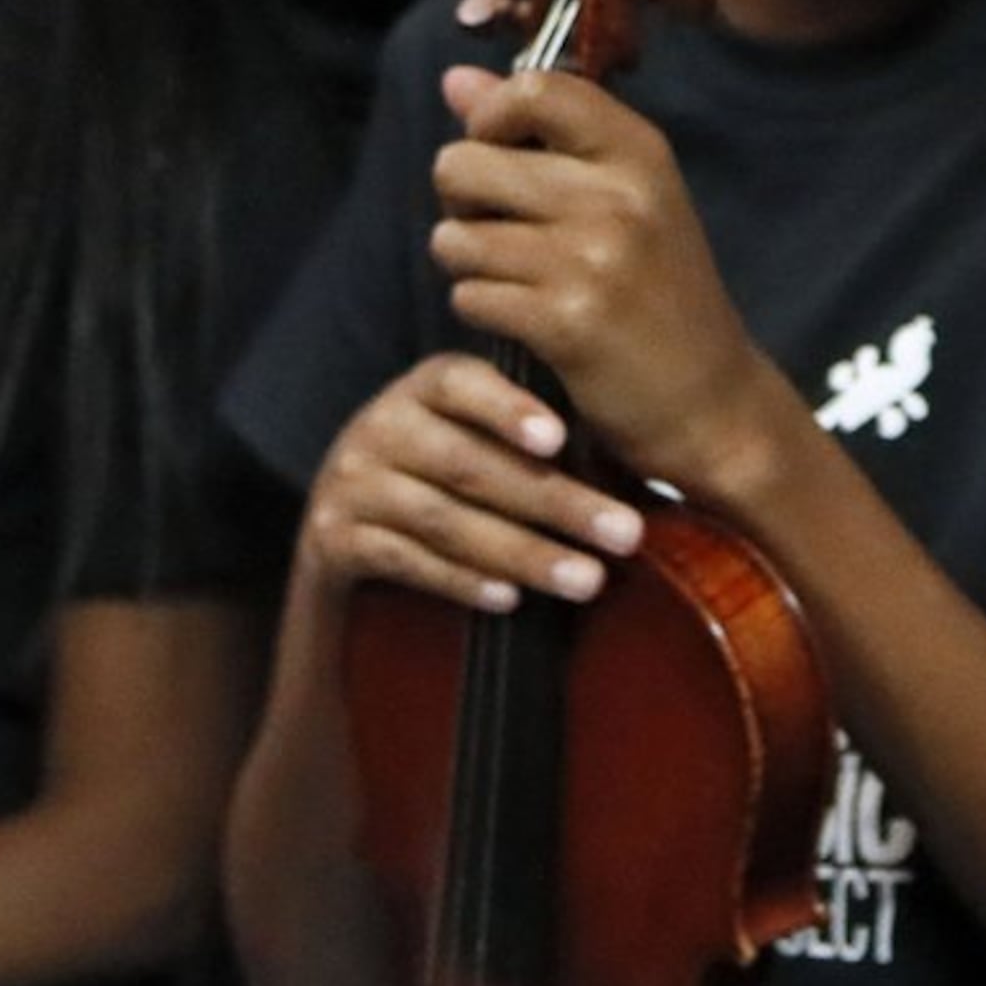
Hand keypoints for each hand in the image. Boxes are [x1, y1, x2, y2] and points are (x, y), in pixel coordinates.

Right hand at [302, 351, 646, 618]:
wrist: (349, 529)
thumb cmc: (457, 475)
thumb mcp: (492, 444)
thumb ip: (550, 442)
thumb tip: (653, 463)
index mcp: (426, 387)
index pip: (461, 384)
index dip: (509, 409)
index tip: (560, 439)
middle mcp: (380, 426)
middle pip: (471, 465)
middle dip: (557, 503)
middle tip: (627, 535)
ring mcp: (351, 484)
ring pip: (445, 520)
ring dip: (523, 553)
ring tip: (588, 580)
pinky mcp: (332, 541)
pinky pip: (405, 562)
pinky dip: (461, 582)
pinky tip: (511, 601)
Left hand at [426, 65, 791, 500]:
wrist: (710, 397)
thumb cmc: (656, 290)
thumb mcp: (623, 197)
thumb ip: (539, 134)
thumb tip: (455, 79)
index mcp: (640, 151)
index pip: (534, 88)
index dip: (490, 117)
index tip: (500, 153)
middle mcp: (620, 194)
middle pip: (466, 162)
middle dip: (461, 201)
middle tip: (497, 230)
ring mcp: (595, 258)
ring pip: (457, 236)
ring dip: (466, 263)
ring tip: (513, 279)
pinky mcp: (567, 320)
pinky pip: (470, 294)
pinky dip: (481, 309)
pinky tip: (524, 320)